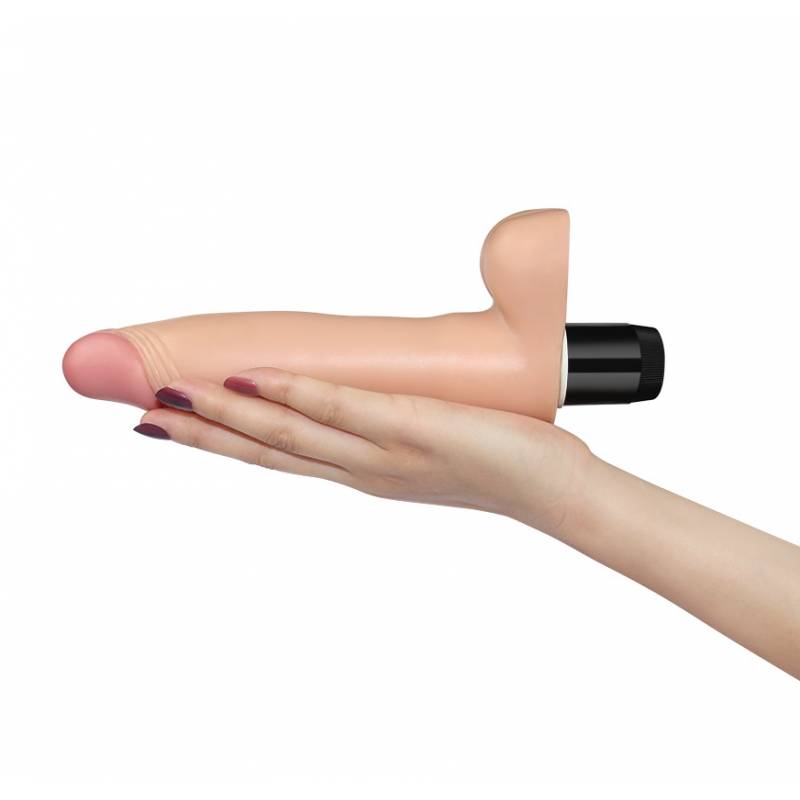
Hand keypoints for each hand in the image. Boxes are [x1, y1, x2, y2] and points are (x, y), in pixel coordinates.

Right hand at [134, 367, 592, 533]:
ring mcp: (383, 454)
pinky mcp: (415, 430)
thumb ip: (391, 419)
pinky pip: (345, 410)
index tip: (169, 427)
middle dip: (203, 437)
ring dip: (228, 417)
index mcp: (361, 472)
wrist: (555, 489)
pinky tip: (252, 381)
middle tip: (139, 417)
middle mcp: (361, 471)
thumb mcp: (426, 441)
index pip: (279, 456)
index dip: (221, 444)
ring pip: (290, 436)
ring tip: (172, 398)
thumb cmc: (494, 459)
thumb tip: (370, 388)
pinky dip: (294, 395)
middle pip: (267, 451)